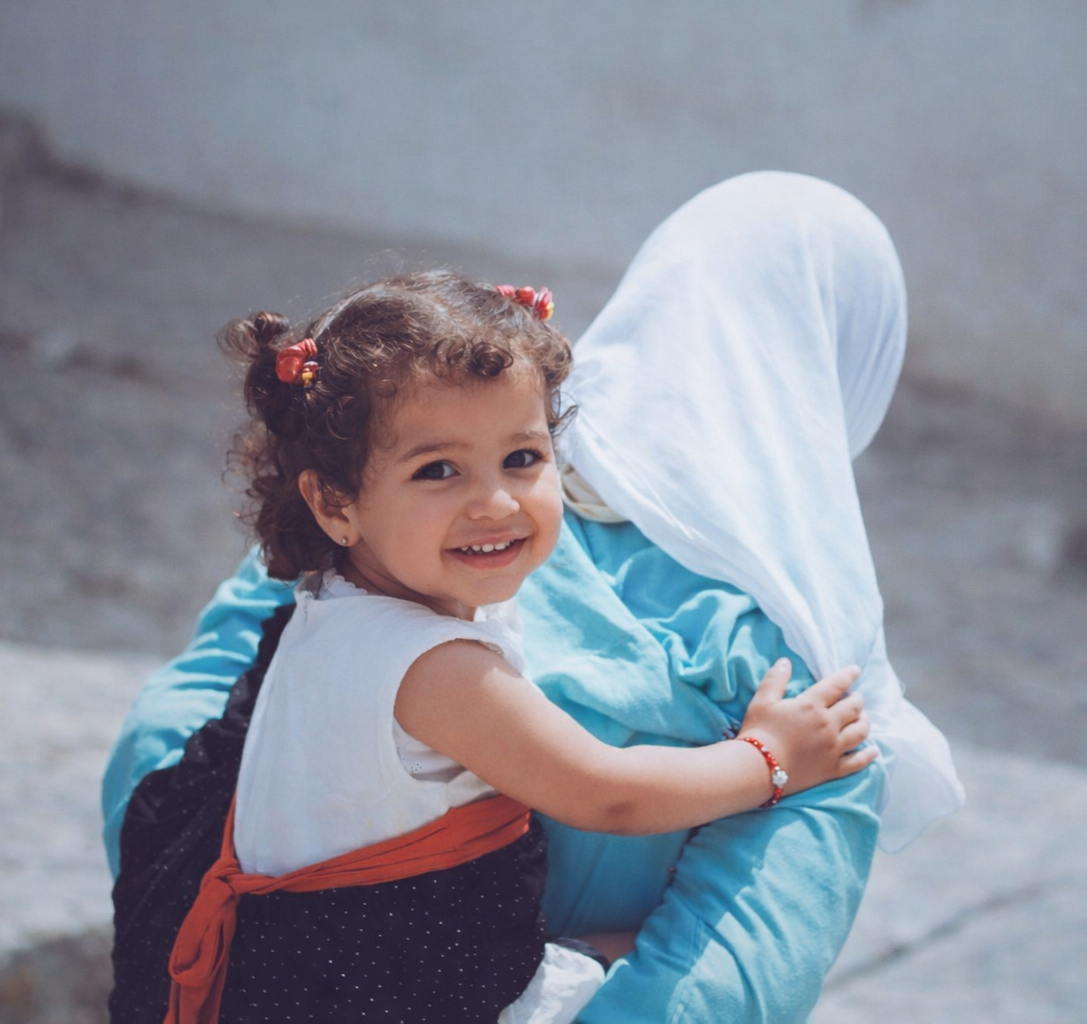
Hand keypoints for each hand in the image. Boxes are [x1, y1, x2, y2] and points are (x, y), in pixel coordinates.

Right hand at [737, 659, 876, 796]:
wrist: (758, 768)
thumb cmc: (758, 732)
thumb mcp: (762, 701)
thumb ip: (775, 679)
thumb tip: (785, 661)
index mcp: (811, 705)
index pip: (836, 685)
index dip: (847, 675)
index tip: (855, 670)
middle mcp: (828, 725)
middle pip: (853, 708)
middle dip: (858, 699)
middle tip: (856, 697)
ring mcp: (833, 748)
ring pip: (860, 732)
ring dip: (865, 722)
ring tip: (864, 717)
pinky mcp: (833, 768)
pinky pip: (858, 761)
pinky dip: (868, 755)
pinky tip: (874, 750)